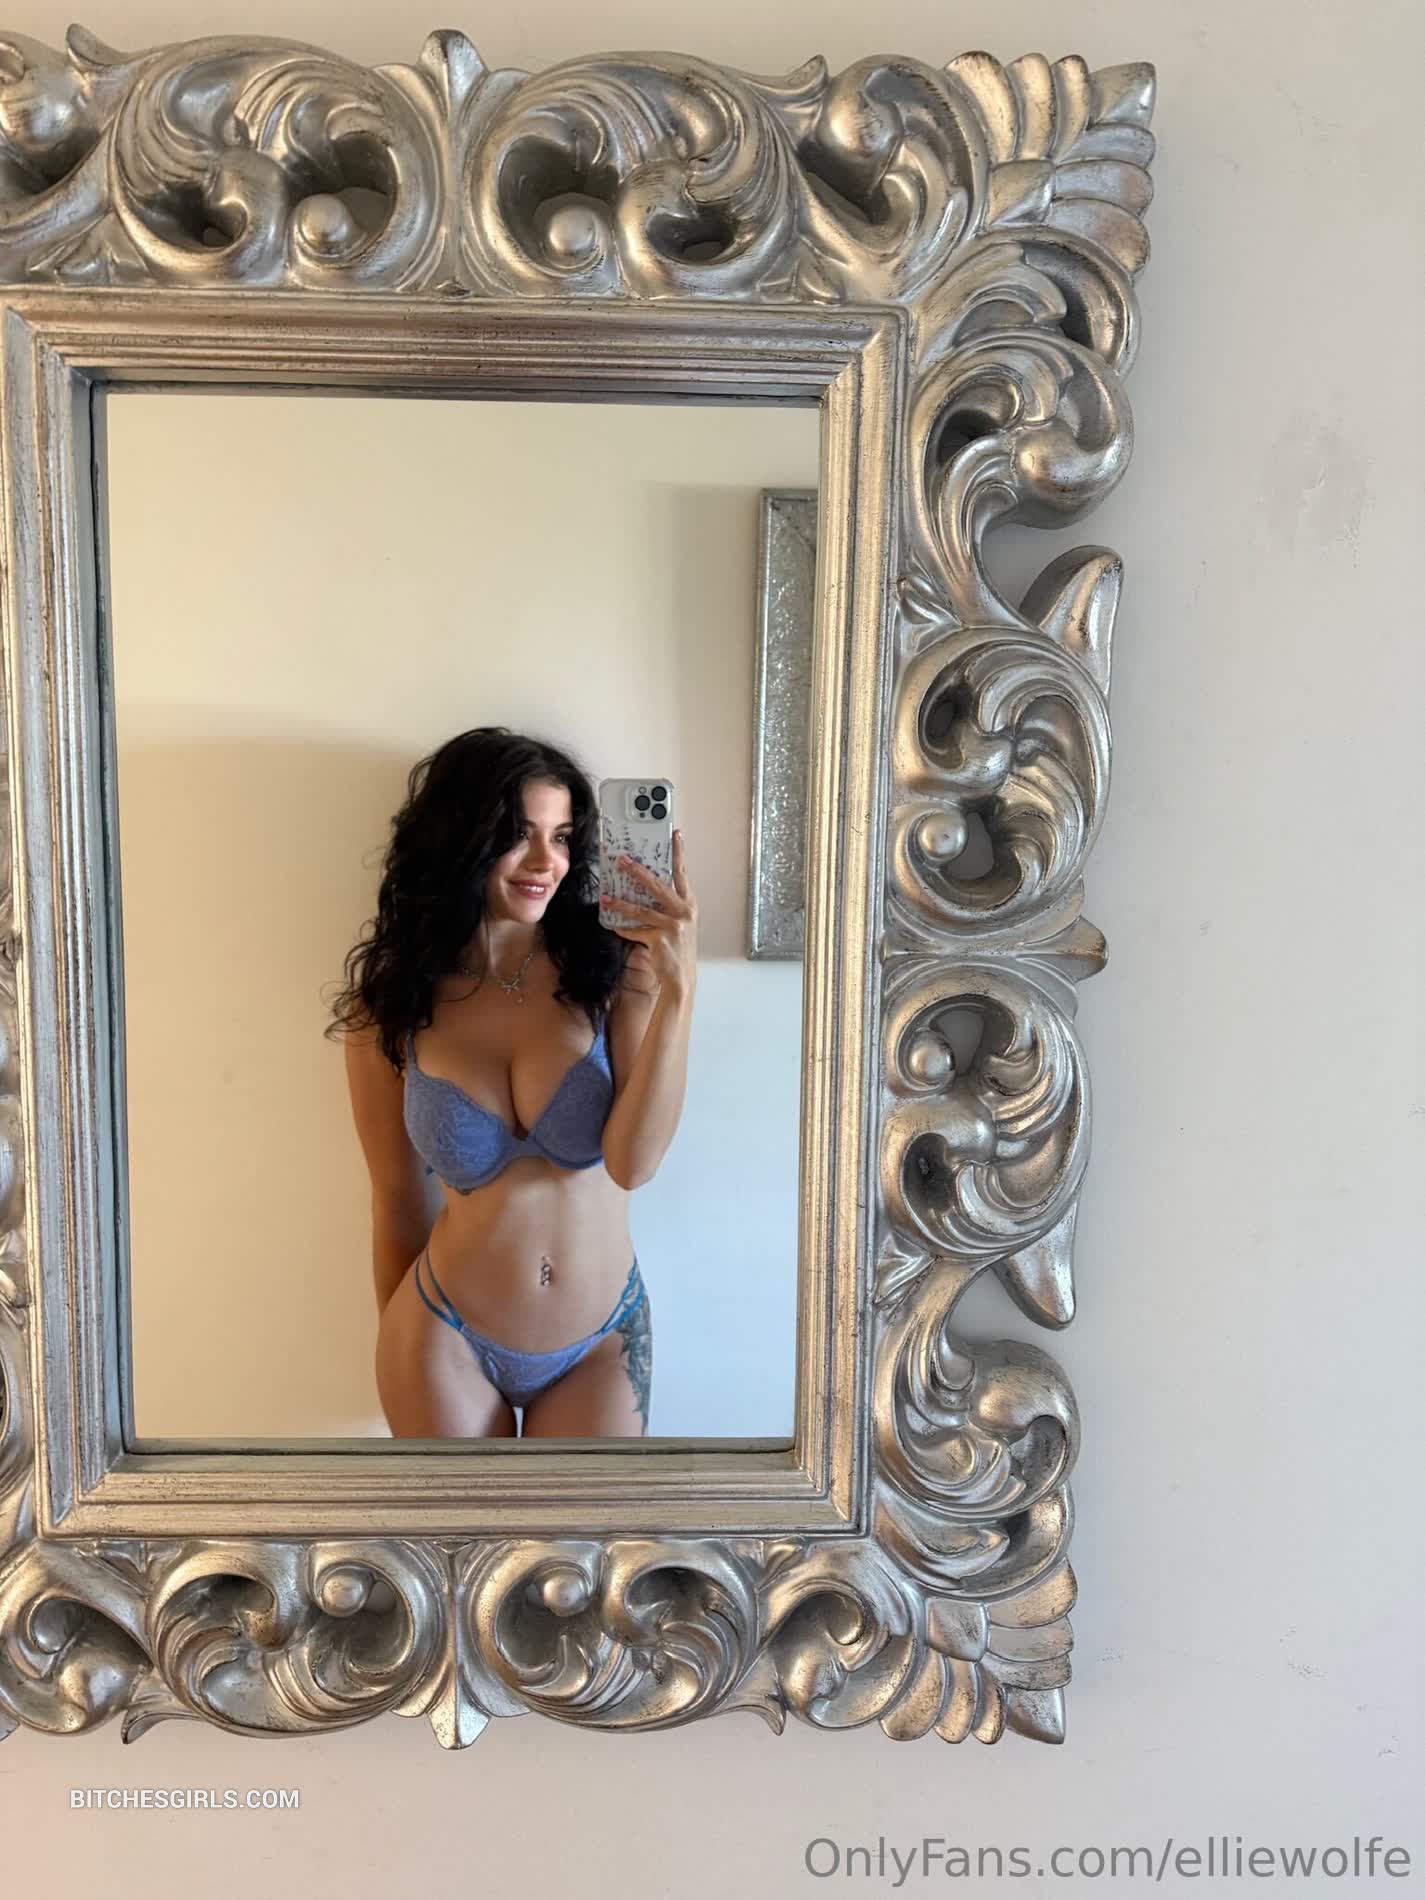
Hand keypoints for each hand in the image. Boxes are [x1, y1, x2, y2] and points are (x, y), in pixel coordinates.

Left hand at [600, 830, 696, 1000]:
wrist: (681, 977)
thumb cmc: (678, 947)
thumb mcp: (680, 922)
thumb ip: (668, 904)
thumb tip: (644, 886)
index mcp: (689, 903)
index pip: (682, 873)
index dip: (678, 853)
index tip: (675, 833)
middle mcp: (684, 912)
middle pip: (658, 885)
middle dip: (638, 871)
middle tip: (622, 860)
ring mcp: (673, 926)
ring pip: (641, 909)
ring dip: (620, 902)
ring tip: (605, 896)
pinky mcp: (659, 940)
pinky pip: (635, 930)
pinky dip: (622, 927)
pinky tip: (611, 923)